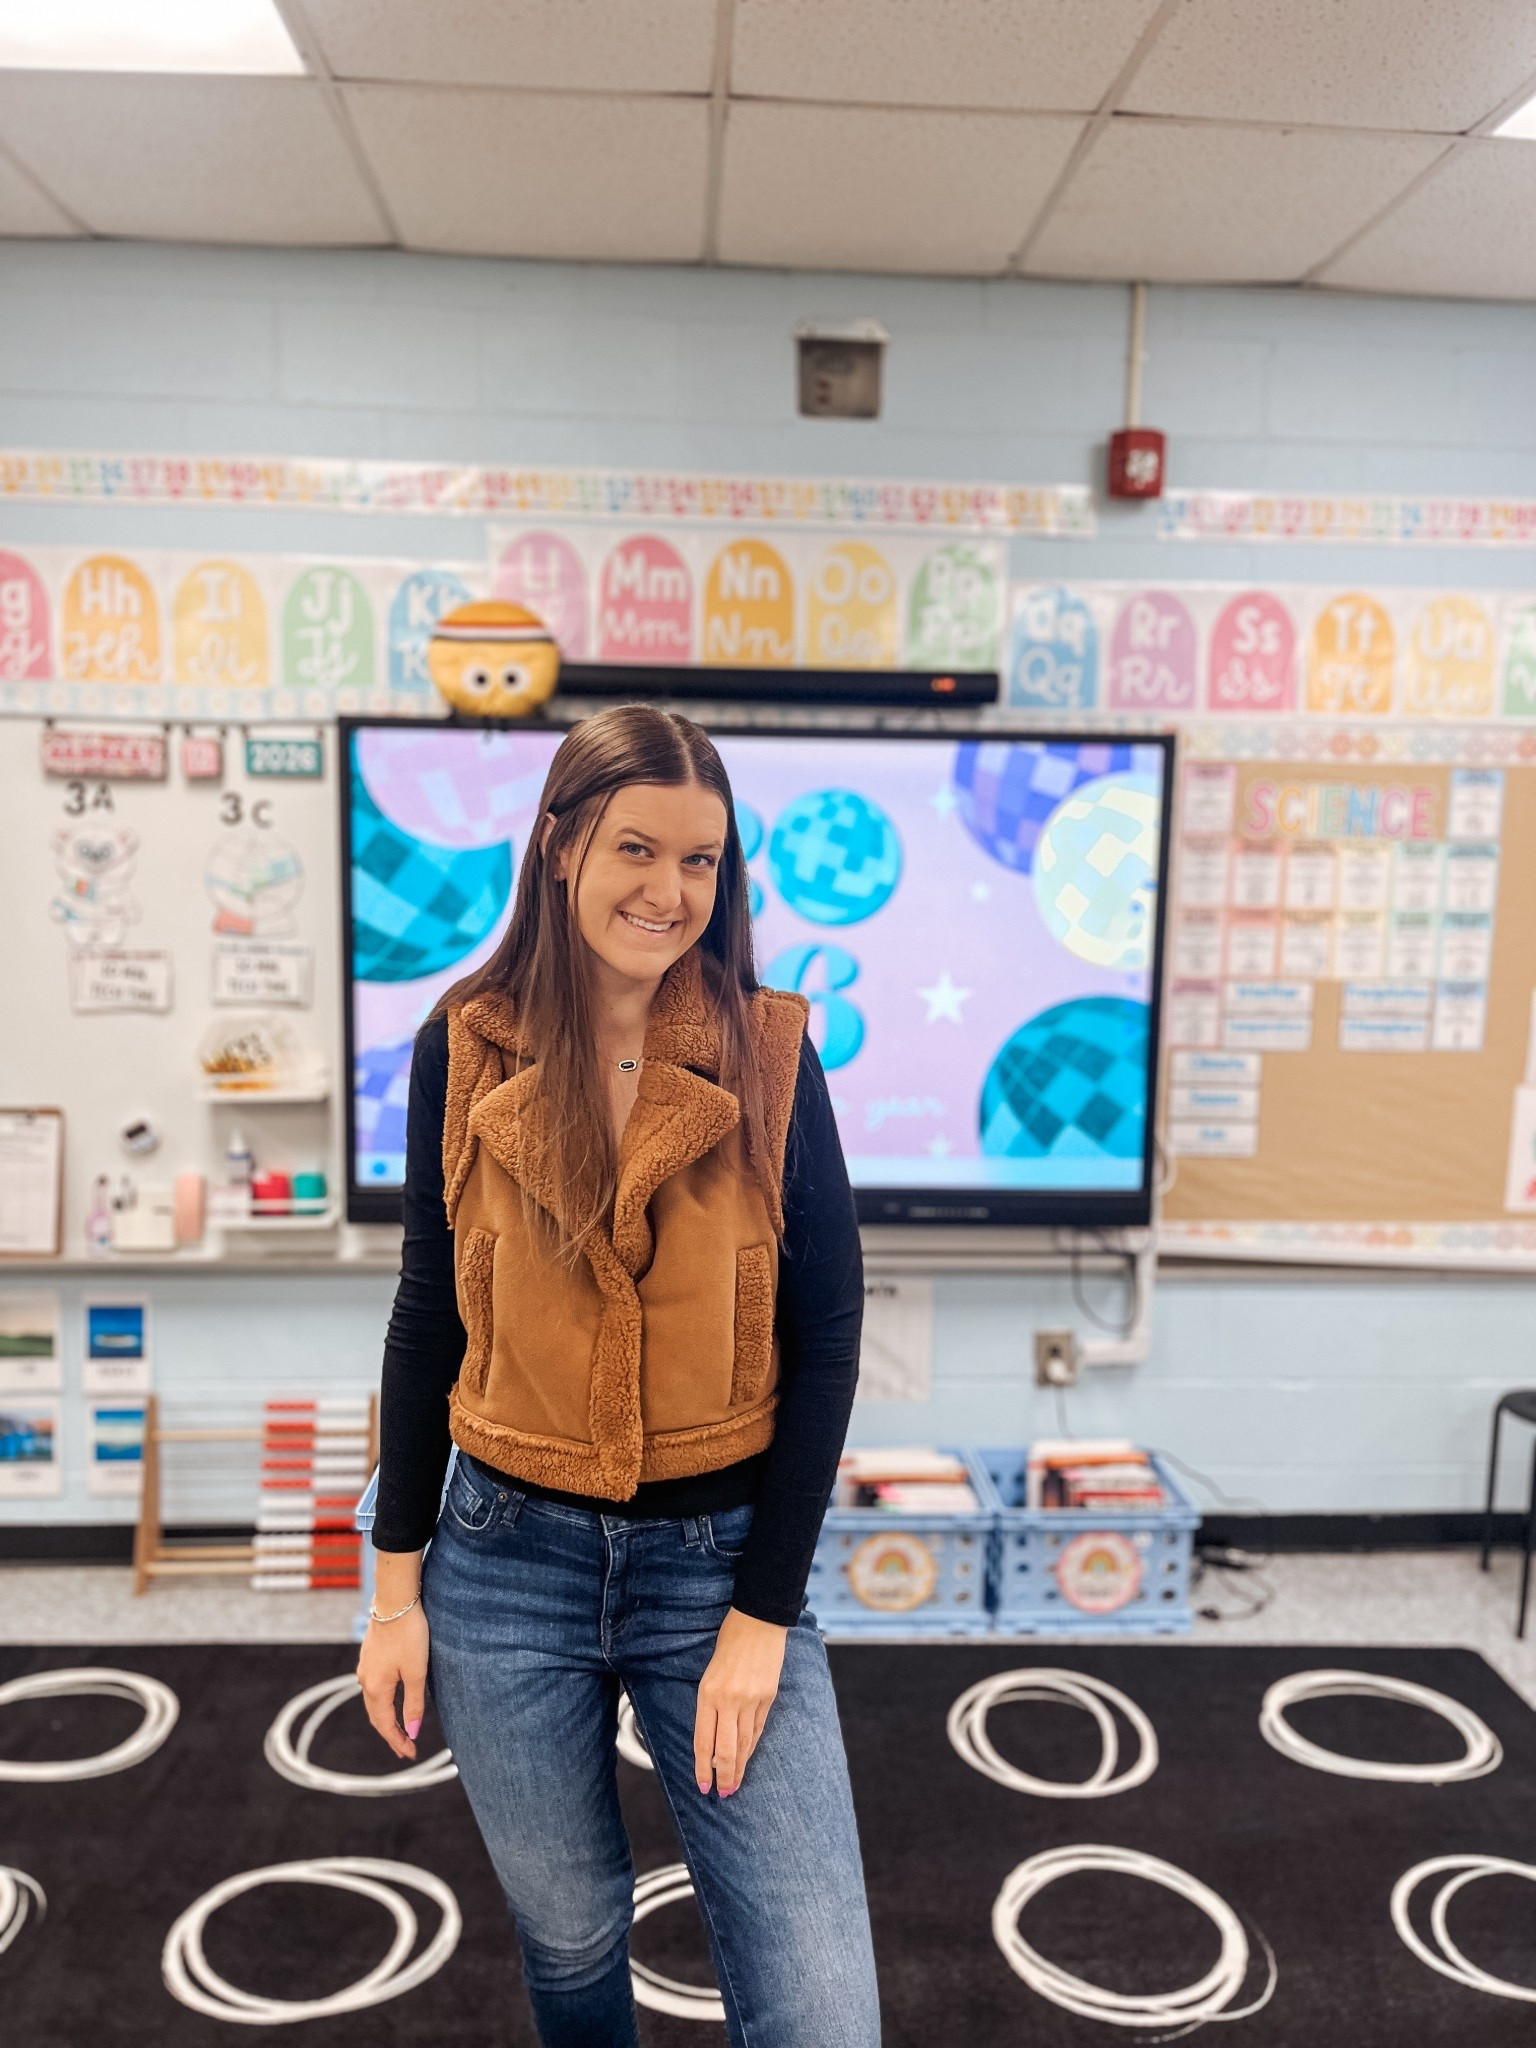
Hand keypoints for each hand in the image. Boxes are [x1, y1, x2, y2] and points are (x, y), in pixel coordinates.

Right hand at [357, 1601, 429, 1761]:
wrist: (395, 1601)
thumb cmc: (409, 1635)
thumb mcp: (416, 1672)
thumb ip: (413, 1704)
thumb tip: (412, 1732)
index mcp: (376, 1688)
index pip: (385, 1725)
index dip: (398, 1742)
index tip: (410, 1754)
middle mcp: (366, 1680)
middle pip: (376, 1716)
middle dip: (391, 1734)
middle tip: (405, 1749)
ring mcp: (366, 1667)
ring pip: (374, 1701)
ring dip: (386, 1717)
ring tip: (400, 1729)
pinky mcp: (370, 1655)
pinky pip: (374, 1686)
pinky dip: (383, 1700)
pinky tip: (391, 1699)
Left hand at [693, 1606, 786, 1796]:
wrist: (758, 1620)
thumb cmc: (729, 1642)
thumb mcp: (709, 1673)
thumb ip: (710, 1704)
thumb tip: (712, 1737)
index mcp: (708, 1693)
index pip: (703, 1741)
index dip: (702, 1767)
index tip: (703, 1786)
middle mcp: (729, 1700)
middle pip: (726, 1750)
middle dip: (723, 1776)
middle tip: (723, 1794)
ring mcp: (751, 1700)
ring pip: (744, 1743)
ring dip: (739, 1767)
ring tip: (735, 1784)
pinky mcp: (768, 1697)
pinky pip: (758, 1729)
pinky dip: (752, 1746)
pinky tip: (748, 1757)